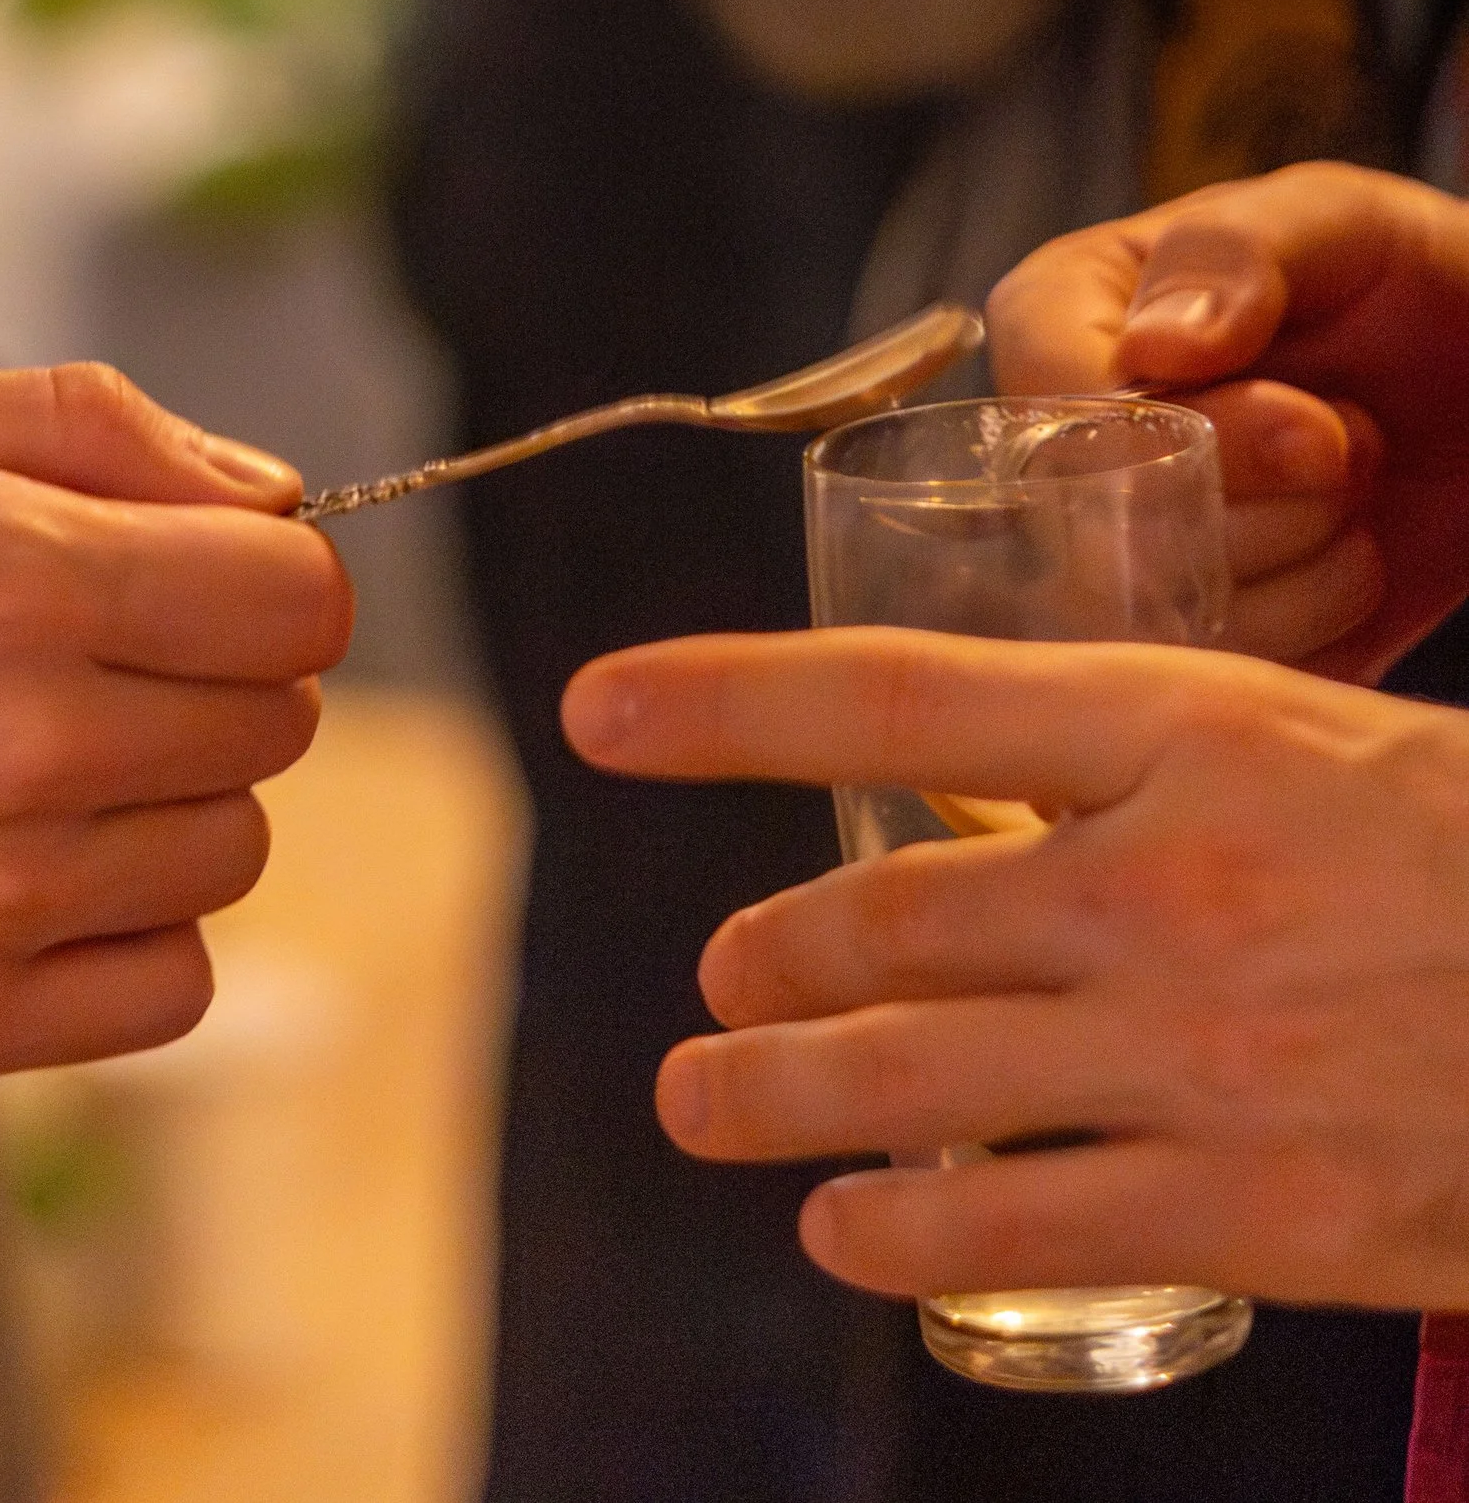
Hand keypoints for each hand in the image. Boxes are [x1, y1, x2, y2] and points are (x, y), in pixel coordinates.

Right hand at [0, 363, 352, 1071]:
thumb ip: (92, 428)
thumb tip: (274, 495)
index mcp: (26, 577)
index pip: (302, 602)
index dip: (262, 569)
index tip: (186, 567)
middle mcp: (29, 751)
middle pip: (276, 721)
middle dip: (203, 667)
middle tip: (67, 648)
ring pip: (228, 851)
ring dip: (164, 797)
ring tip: (20, 751)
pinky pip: (165, 987)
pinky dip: (128, 929)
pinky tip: (21, 865)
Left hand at [562, 626, 1468, 1316]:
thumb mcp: (1326, 743)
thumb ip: (1158, 768)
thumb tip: (994, 801)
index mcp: (1191, 724)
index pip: (898, 696)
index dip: (726, 700)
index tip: (597, 707)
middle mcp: (1165, 879)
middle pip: (881, 909)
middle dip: (762, 951)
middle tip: (713, 977)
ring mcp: (1199, 1051)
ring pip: (910, 1072)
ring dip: (774, 1093)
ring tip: (703, 1100)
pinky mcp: (1252, 1205)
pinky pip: (1016, 1220)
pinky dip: (900, 1224)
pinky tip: (847, 1227)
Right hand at [992, 161, 1468, 678]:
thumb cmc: (1418, 284)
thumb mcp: (1340, 223)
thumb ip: (1235, 252)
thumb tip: (1151, 346)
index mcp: (1065, 314)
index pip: (1045, 411)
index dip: (1173, 437)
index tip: (1311, 425)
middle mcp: (1068, 436)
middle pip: (1097, 537)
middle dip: (1265, 506)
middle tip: (1350, 446)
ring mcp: (1124, 547)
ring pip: (1155, 624)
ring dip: (1303, 566)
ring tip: (1359, 493)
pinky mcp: (1194, 638)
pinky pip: (1214, 684)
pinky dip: (1319, 633)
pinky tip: (1359, 561)